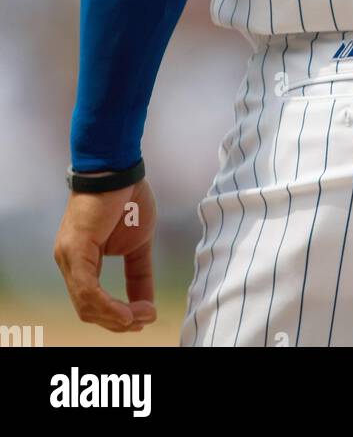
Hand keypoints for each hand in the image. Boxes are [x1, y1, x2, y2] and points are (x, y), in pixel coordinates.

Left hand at [54, 178, 157, 331]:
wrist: (119, 167)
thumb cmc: (127, 198)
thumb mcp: (138, 244)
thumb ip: (139, 274)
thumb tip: (147, 304)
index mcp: (81, 261)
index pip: (93, 302)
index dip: (118, 317)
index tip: (144, 318)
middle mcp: (69, 262)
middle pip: (89, 310)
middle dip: (119, 322)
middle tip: (145, 320)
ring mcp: (69, 256)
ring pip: (86, 305)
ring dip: (116, 318)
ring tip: (141, 316)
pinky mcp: (75, 249)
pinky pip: (88, 290)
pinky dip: (108, 306)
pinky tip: (128, 312)